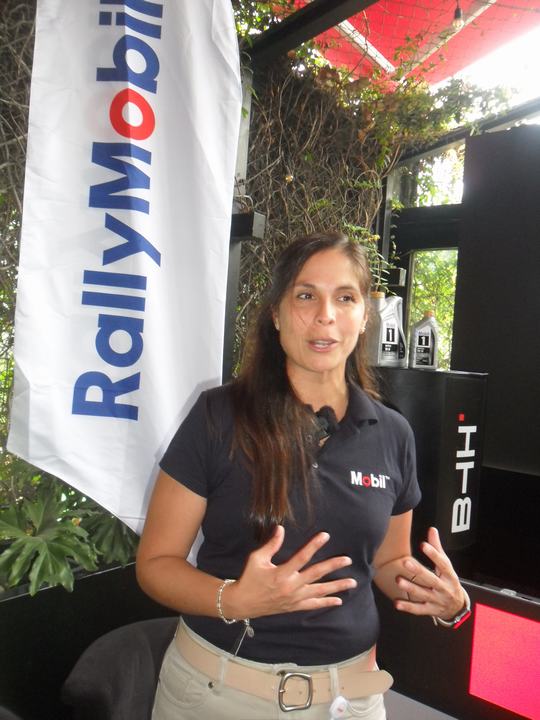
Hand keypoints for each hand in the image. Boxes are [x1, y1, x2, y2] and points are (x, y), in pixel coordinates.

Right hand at [223, 526, 356, 618]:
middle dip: (333, 566)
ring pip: (319, 591)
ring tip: (352, 582)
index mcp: (281, 573)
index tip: (325, 535)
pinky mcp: (294, 606)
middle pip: (316, 574)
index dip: (314, 545)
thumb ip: (271, 545)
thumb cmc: (249, 578)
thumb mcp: (256, 559)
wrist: (243, 603)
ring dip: (336, 586)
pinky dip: (326, 602)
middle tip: (348, 559)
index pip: (302, 557)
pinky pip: (313, 605)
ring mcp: (294, 598)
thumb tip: (281, 529)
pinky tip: (339, 600)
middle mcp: (291, 586)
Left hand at [394, 527, 465, 620]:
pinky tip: (397, 603)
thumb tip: (432, 530)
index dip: (434, 554)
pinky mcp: (430, 610)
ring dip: (410, 588)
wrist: (457, 607)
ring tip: (399, 580)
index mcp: (449, 576)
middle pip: (431, 580)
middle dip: (419, 571)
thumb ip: (438, 548)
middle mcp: (443, 588)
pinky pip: (418, 609)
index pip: (443, 564)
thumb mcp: (447, 566)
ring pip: (423, 594)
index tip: (424, 545)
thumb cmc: (449, 582)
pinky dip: (407, 607)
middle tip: (406, 562)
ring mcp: (437, 600)